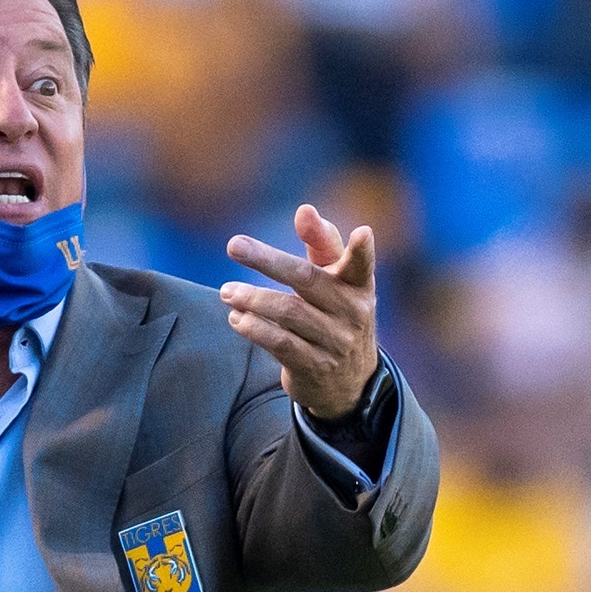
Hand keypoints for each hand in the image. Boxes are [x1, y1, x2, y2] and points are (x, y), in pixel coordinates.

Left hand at [223, 205, 379, 420]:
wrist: (348, 381)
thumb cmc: (336, 313)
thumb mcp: (336, 280)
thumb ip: (321, 243)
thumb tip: (305, 210)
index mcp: (360, 285)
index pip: (362, 264)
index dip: (363, 250)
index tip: (363, 232)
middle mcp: (353, 312)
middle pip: (306, 279)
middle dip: (267, 260)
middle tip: (234, 245)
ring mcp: (336, 342)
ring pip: (288, 312)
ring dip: (251, 299)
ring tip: (227, 292)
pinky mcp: (315, 366)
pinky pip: (279, 342)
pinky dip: (253, 327)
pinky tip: (236, 318)